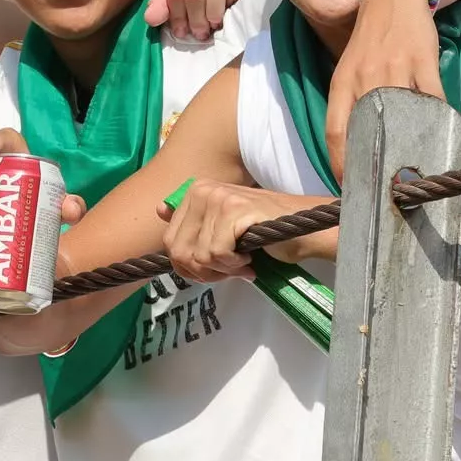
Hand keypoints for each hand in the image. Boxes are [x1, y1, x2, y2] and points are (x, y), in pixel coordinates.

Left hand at [159, 180, 335, 280]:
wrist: (302, 231)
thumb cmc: (262, 232)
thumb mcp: (220, 225)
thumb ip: (191, 221)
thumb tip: (158, 210)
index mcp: (195, 191)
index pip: (169, 241)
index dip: (189, 265)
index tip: (214, 266)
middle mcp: (203, 189)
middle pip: (179, 251)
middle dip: (203, 271)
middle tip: (229, 269)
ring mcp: (218, 197)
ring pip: (198, 255)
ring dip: (221, 270)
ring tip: (241, 263)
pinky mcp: (234, 210)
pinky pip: (216, 253)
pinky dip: (233, 265)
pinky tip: (248, 259)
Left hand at [325, 0, 443, 184]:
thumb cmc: (369, 44)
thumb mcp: (348, 73)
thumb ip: (350, 106)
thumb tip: (355, 152)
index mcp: (342, 84)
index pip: (336, 132)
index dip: (341, 165)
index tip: (351, 187)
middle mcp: (365, 77)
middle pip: (370, 130)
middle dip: (378, 164)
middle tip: (386, 189)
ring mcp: (395, 68)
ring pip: (403, 117)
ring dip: (410, 146)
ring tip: (416, 170)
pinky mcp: (422, 60)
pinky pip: (432, 99)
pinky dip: (438, 120)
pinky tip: (440, 135)